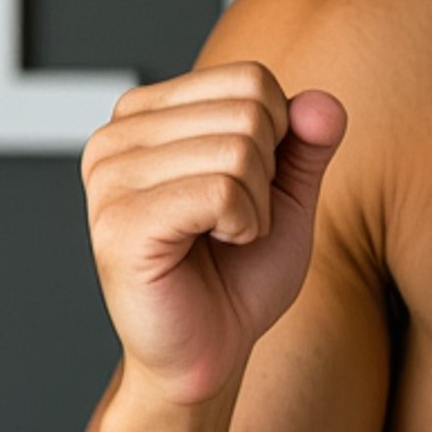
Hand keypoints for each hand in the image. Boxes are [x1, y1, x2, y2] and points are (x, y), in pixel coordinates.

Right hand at [80, 65, 347, 406]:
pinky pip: (221, 192)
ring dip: (255, 208)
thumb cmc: (238, 274)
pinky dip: (242, 226)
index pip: (250, 78)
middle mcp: (116, 136)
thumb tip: (322, 102)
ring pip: (238, 151)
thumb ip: (306, 142)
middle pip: (248, 110)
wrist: (210, 352)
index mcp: (146, 115)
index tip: (248, 189)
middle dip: (268, 177)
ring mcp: (109, 177)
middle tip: (234, 223)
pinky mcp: (119, 222)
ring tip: (221, 239)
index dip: (278, 139)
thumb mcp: (285, 195)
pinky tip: (211, 248)